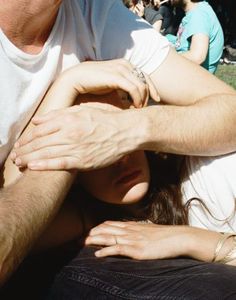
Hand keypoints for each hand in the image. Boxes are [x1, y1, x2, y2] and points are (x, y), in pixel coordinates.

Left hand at [11, 103, 140, 169]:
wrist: (126, 131)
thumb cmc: (105, 119)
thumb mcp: (82, 110)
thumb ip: (59, 115)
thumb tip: (38, 120)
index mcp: (68, 119)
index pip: (40, 130)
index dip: (27, 138)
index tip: (20, 144)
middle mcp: (69, 133)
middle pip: (40, 142)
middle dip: (24, 149)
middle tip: (14, 155)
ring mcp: (76, 147)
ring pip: (46, 153)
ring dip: (30, 158)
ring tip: (19, 163)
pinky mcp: (83, 160)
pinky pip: (60, 164)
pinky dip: (45, 165)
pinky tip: (34, 167)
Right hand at [61, 59, 159, 107]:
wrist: (76, 79)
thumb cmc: (93, 83)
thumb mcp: (111, 84)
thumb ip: (122, 87)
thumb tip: (131, 99)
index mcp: (125, 64)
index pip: (145, 76)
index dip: (152, 88)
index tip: (156, 99)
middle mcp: (125, 64)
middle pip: (146, 81)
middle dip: (148, 96)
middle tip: (145, 108)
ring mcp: (121, 69)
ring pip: (141, 86)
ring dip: (142, 100)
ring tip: (138, 110)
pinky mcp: (117, 76)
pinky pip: (134, 89)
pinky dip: (137, 99)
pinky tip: (134, 107)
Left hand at [85, 221, 190, 259]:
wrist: (178, 238)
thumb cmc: (165, 235)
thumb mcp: (150, 230)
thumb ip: (140, 230)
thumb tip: (133, 231)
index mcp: (133, 226)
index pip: (110, 224)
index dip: (98, 228)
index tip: (88, 232)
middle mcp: (130, 230)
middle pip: (106, 229)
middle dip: (91, 234)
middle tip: (78, 239)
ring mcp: (133, 239)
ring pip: (108, 237)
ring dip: (94, 241)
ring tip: (82, 244)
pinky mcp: (137, 249)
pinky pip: (118, 249)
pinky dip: (106, 252)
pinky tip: (97, 255)